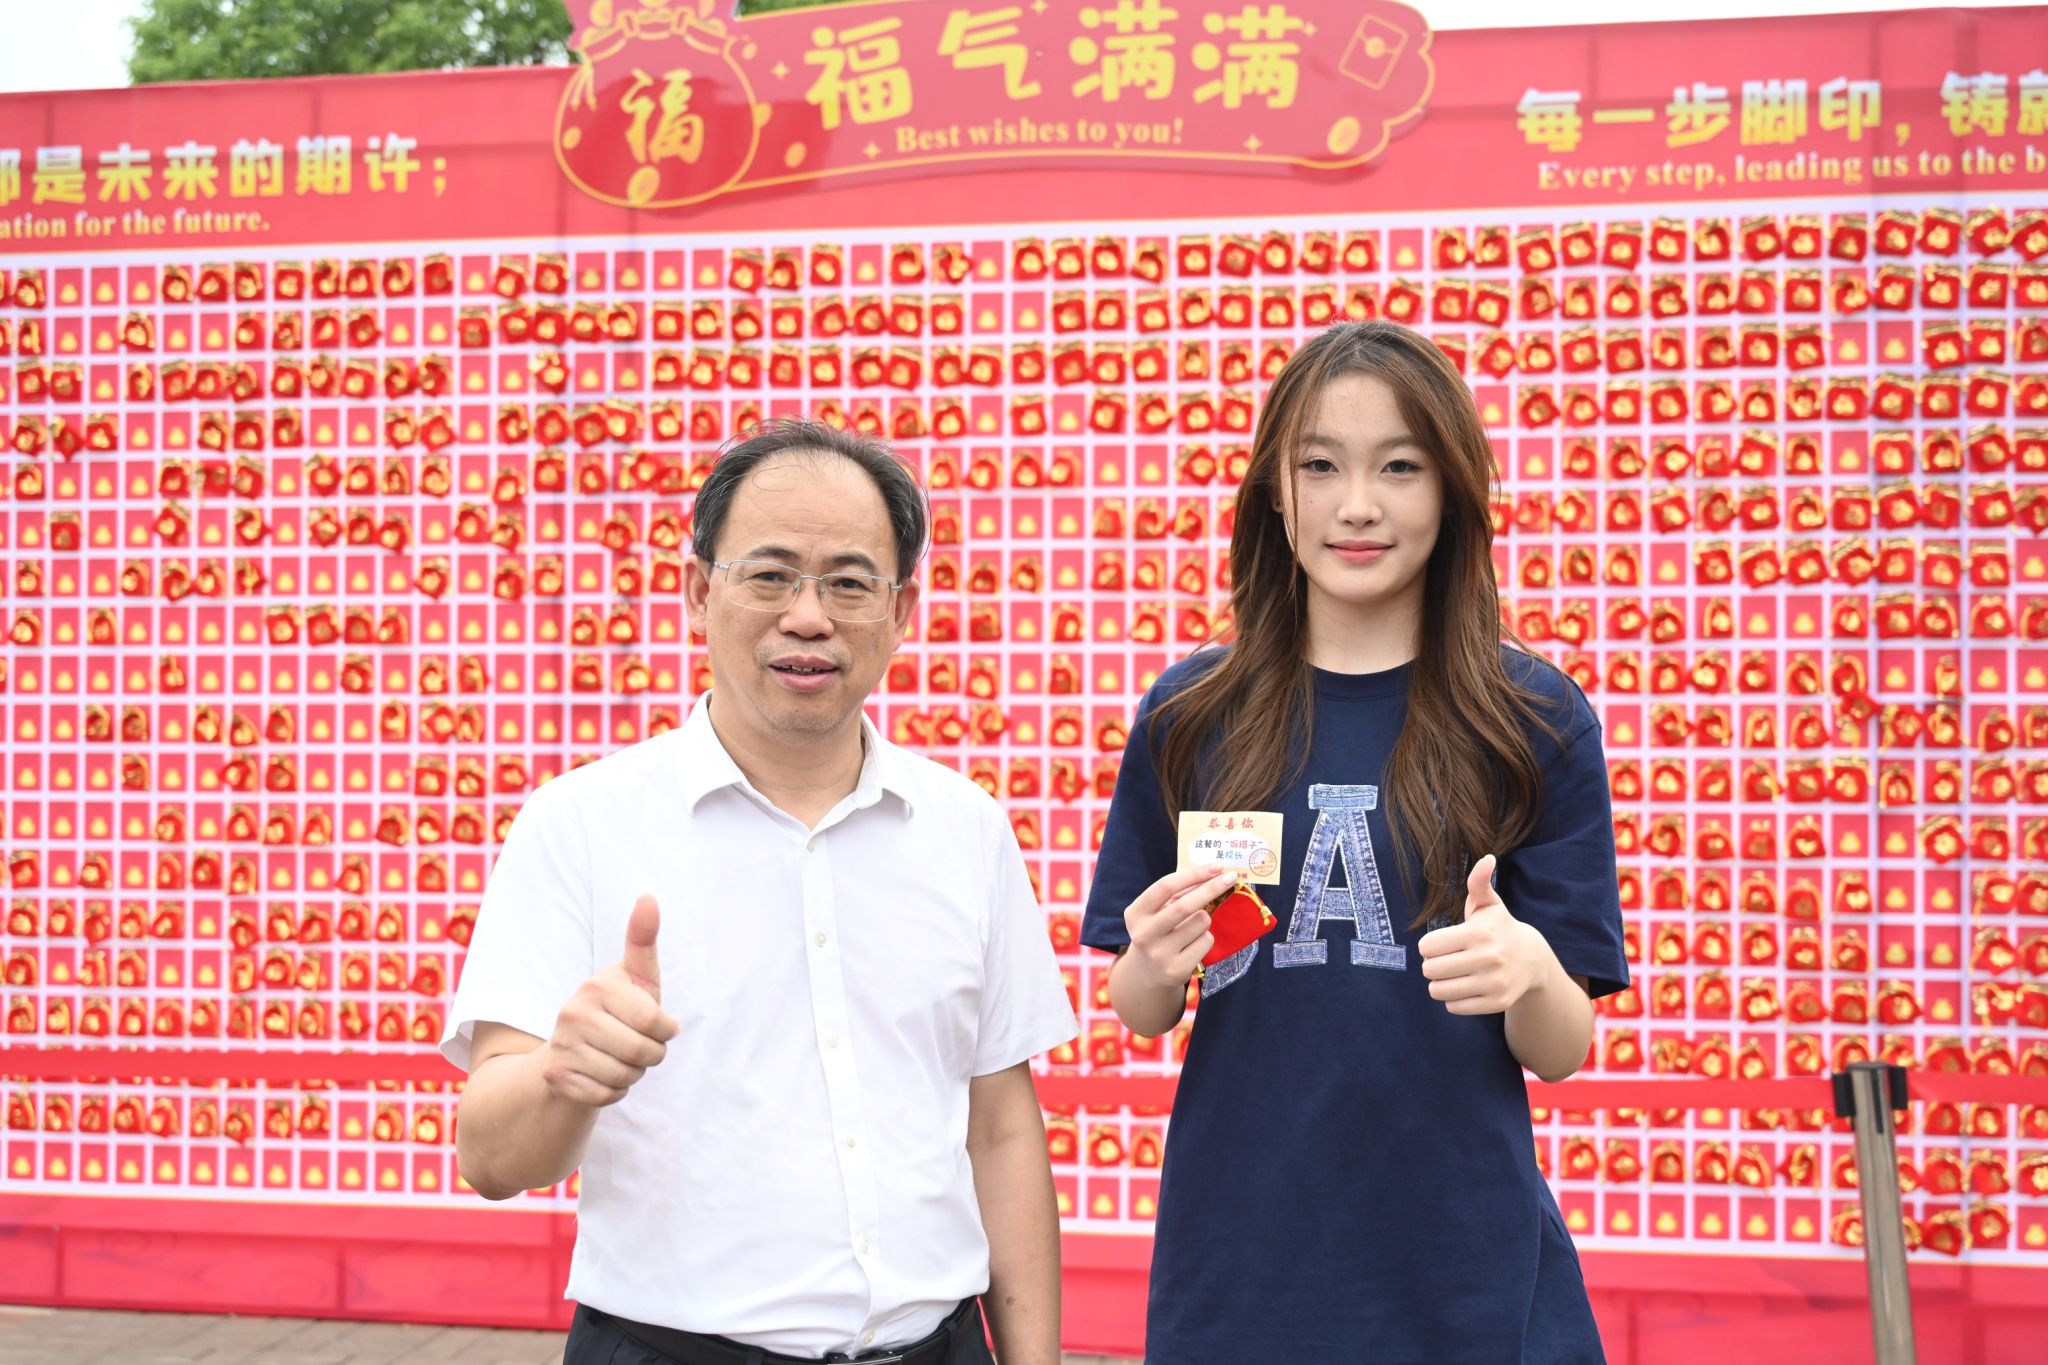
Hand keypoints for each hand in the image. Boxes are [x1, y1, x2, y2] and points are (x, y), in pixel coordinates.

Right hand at [539, 894, 679, 1106]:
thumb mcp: (635, 977)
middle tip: (637, 1045)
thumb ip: (643, 940)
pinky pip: (607, 1096)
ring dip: (632, 1074)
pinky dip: (614, 1092)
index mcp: (597, 985)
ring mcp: (562, 1045)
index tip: (656, 1025)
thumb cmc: (617, 1009)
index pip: (655, 1022)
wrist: (570, 1051)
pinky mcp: (557, 1077)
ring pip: (625, 1077)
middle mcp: (573, 1012)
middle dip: (651, 1055)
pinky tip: (601, 1075)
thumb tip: (648, 896)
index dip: (665, 1031)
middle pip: (643, 1052)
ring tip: (617, 1058)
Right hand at [1121, 867, 1237, 989]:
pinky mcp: (1176, 970)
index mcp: (1136, 913)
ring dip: (1205, 918)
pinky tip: (1192, 945)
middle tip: (1230, 877)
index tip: (1216, 866)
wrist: (1147, 973)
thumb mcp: (1157, 911)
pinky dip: (1205, 937)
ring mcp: (1160, 954)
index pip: (1165, 887)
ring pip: (1201, 922)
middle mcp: (1144, 934)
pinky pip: (1206, 941)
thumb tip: (1213, 874)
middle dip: (1211, 888)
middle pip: (1185, 905)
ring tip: (1193, 927)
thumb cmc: (1158, 931)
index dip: (1193, 874)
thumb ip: (1178, 893)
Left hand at [1417, 855, 1553, 1015]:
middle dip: (1433, 965)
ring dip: (1441, 984)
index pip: (1427, 946)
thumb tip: (1487, 859)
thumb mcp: (1488, 905)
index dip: (1431, 945)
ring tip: (1454, 974)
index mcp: (1479, 933)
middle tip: (1447, 960)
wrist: (1532, 961)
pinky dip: (1454, 999)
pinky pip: (1454, 1007)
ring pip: (1438, 991)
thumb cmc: (1499, 929)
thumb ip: (1479, 882)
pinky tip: (1467, 987)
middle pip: (1429, 970)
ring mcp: (1493, 983)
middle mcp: (1488, 959)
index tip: (1444, 943)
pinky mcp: (1496, 1003)